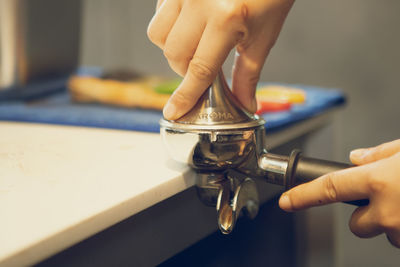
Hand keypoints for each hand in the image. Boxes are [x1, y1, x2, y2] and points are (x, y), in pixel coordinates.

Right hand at [147, 0, 293, 119]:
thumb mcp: (264, 35)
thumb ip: (248, 73)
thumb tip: (244, 103)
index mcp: (226, 18)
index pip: (199, 69)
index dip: (185, 96)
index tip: (173, 112)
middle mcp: (199, 1)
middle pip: (173, 54)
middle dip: (185, 69)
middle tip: (203, 64)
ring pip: (158, 33)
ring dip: (173, 47)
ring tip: (195, 42)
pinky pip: (160, 11)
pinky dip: (171, 24)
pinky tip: (191, 21)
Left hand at [279, 139, 399, 247]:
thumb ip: (381, 154)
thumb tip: (357, 157)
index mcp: (379, 181)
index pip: (328, 188)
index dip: (304, 195)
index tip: (287, 201)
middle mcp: (387, 211)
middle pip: (356, 224)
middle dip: (363, 214)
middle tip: (385, 198)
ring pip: (381, 231)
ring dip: (389, 221)